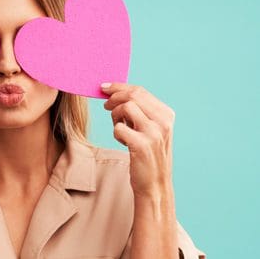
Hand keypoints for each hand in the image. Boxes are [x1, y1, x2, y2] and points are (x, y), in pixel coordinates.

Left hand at [101, 82, 174, 197]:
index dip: (119, 87)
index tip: (104, 87)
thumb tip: (115, 92)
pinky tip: (123, 142)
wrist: (154, 184)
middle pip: (132, 95)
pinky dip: (116, 133)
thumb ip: (140, 111)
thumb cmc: (148, 154)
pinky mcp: (141, 145)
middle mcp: (163, 121)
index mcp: (166, 114)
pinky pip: (118, 128)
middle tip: (105, 105)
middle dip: (114, 97)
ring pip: (125, 107)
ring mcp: (154, 133)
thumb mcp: (151, 129)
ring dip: (116, 116)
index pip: (140, 91)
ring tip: (120, 128)